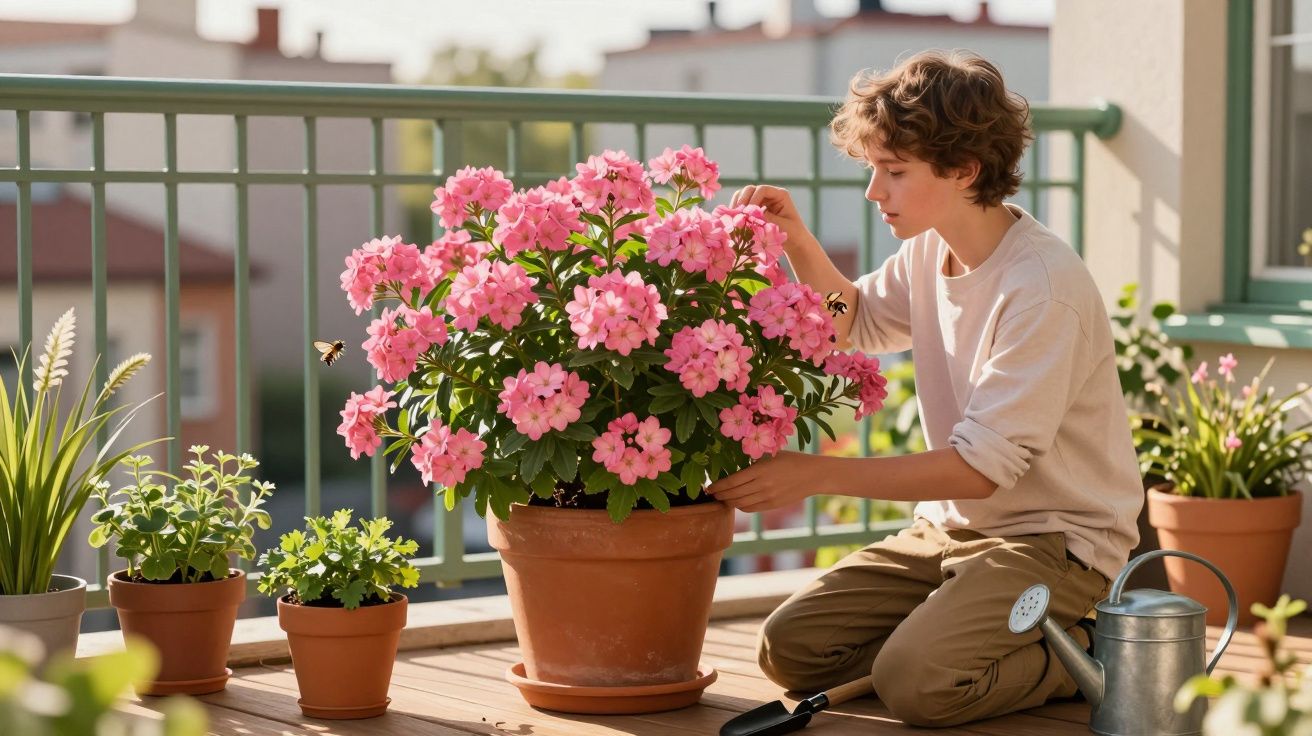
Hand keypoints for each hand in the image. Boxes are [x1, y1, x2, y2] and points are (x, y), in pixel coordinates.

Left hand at [705, 450, 829, 512]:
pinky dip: (740, 506)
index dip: (717, 486)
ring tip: (722, 498)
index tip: (709, 487)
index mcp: (760, 470)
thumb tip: (732, 463)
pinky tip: (736, 501)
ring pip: (740, 504)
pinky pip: (750, 508)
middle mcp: (762, 485)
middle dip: (719, 495)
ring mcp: (768, 497)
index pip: (732, 481)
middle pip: (733, 495)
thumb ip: (753, 460)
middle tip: (711, 494)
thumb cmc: (791, 460)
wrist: (813, 475)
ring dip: (728, 502)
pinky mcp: (772, 505)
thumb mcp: (771, 454)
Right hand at [729, 185, 817, 255]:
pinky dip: (738, 211)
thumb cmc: (793, 234)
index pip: (762, 190)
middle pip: (750, 189)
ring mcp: (762, 201)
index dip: (753, 199)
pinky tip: (735, 220)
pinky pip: (744, 205)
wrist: (796, 243)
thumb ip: (765, 218)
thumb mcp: (780, 225)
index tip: (748, 213)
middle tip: (737, 214)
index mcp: (780, 195)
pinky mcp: (756, 209)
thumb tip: (747, 214)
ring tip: (734, 217)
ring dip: (737, 205)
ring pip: (744, 196)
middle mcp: (770, 195)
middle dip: (742, 200)